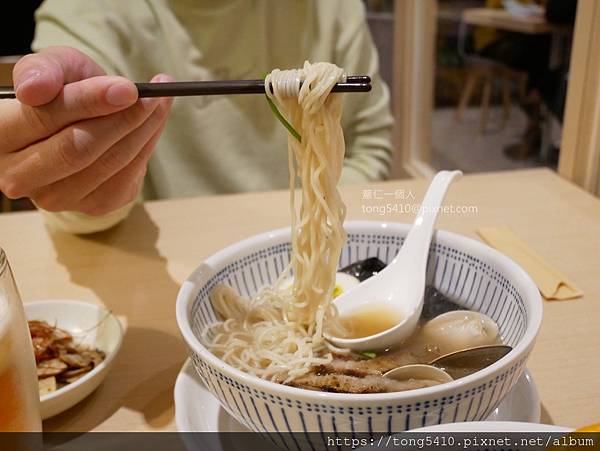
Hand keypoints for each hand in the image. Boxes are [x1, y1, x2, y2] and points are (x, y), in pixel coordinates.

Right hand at [0, 46, 172, 215]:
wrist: (78, 126)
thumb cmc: (62, 92)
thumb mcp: (53, 68)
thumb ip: (43, 71)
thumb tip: (34, 89)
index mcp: (0, 136)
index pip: (44, 118)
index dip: (88, 102)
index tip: (127, 88)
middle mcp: (19, 175)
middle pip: (77, 149)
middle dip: (122, 119)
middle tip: (151, 97)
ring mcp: (57, 197)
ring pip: (108, 163)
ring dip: (143, 130)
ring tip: (159, 101)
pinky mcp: (93, 205)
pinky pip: (128, 176)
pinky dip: (148, 145)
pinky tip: (156, 122)